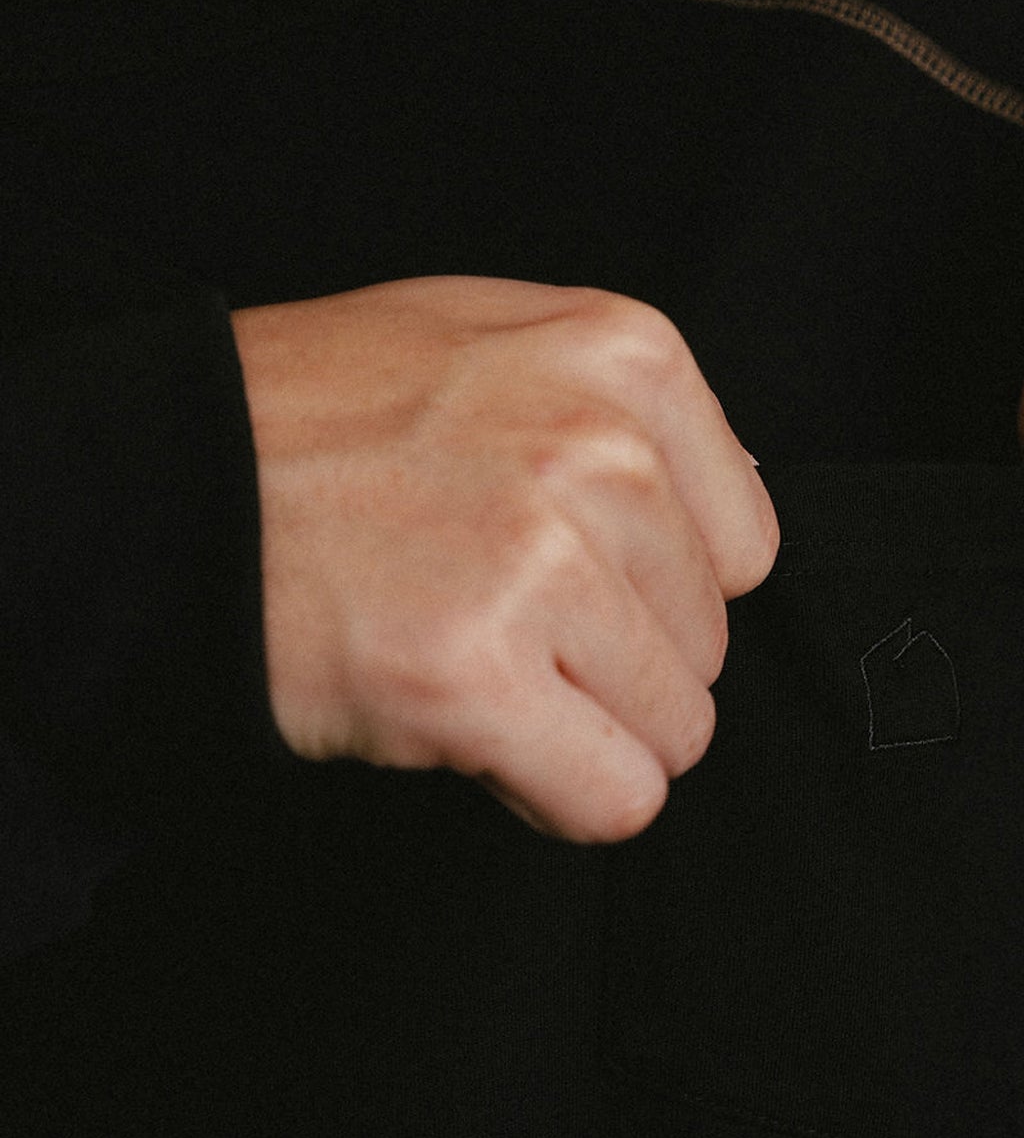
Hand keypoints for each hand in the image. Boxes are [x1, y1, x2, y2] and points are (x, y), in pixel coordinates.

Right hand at [232, 276, 777, 839]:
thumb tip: (729, 505)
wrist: (165, 481)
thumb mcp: (489, 339)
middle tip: (495, 618)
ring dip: (580, 728)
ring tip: (473, 664)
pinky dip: (555, 797)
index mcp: (624, 356)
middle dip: (612, 661)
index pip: (745, 546)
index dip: (657, 586)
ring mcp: (541, 562)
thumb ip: (622, 407)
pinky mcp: (474, 676)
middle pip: (707, 643)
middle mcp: (603, 450)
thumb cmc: (319, 417)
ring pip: (673, 730)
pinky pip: (613, 798)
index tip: (572, 578)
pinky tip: (481, 738)